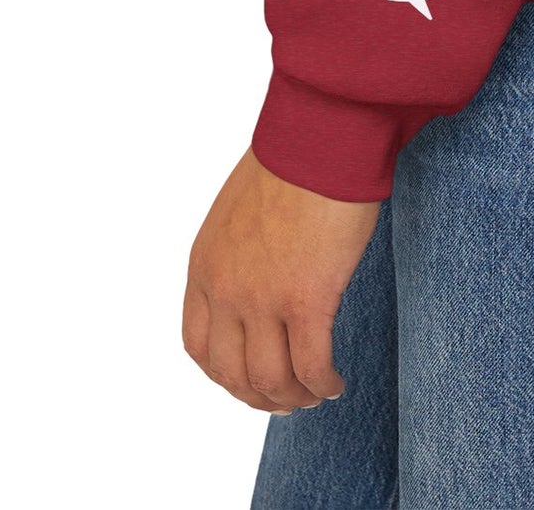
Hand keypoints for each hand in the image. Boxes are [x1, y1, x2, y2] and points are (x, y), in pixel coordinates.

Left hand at [183, 147, 380, 412]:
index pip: (199, 346)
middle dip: (259, 395)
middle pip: (232, 373)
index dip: (224, 373)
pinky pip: (310, 366)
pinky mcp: (307, 301)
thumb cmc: (292, 157)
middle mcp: (226, 290)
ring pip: (270, 379)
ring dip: (293, 397)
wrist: (319, 136)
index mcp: (205, 266)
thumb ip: (240, 250)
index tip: (250, 378)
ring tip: (315, 393)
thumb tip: (263, 273)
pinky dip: (322, 383)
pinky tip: (335, 382)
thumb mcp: (240, 210)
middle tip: (286, 397)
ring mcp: (263, 300)